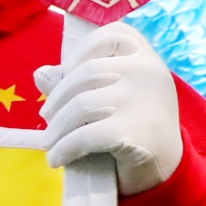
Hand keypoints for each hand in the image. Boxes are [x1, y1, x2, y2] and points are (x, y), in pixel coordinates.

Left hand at [36, 21, 182, 194]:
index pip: (109, 35)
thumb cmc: (133, 126)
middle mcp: (148, 71)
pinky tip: (57, 158)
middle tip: (48, 118)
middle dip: (58, 99)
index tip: (65, 76)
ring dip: (56, 128)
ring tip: (49, 143)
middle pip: (85, 74)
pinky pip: (85, 135)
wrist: (165, 170)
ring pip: (81, 104)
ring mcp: (144, 99)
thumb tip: (41, 74)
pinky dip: (64, 148)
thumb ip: (80, 83)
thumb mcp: (110, 96)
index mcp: (146, 55)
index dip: (79, 53)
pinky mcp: (135, 131)